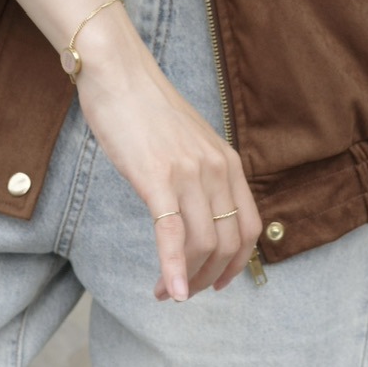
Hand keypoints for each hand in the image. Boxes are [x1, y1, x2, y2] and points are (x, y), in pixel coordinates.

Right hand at [69, 6, 261, 301]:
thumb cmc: (145, 108)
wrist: (119, 74)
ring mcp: (189, 173)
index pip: (249, 228)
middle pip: (229, 243)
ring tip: (165, 293)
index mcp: (228, 161)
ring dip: (187, 279)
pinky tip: (169, 291)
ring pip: (203, 244)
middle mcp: (216, 168)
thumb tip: (201, 211)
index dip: (235, 264)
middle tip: (183, 292)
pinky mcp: (158, 177)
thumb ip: (202, 172)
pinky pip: (172, 233)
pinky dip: (173, 268)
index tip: (215, 282)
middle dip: (209, 277)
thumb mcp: (190, 141)